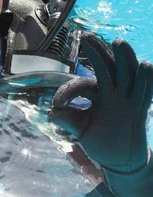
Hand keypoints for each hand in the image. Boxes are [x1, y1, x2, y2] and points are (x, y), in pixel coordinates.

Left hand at [49, 32, 152, 173]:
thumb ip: (67, 120)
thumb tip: (53, 113)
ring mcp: (127, 102)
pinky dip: (146, 80)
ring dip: (123, 57)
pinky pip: (144, 93)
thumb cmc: (99, 141)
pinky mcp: (137, 112)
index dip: (69, 90)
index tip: (57, 105)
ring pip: (127, 74)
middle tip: (87, 35)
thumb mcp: (79, 129)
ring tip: (117, 41)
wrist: (119, 161)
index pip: (85, 84)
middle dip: (98, 51)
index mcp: (99, 95)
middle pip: (108, 67)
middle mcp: (114, 94)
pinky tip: (146, 65)